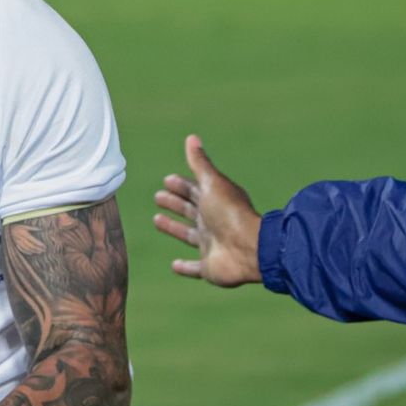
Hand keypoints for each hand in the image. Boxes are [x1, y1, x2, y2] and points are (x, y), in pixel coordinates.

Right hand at [153, 134, 262, 286]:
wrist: (249, 248)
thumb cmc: (231, 213)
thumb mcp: (212, 183)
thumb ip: (200, 163)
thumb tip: (192, 138)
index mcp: (214, 202)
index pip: (195, 190)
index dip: (181, 185)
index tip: (167, 180)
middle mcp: (213, 222)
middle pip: (190, 210)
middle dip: (175, 203)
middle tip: (158, 196)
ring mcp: (212, 245)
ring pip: (188, 235)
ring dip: (173, 228)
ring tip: (156, 220)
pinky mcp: (210, 267)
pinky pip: (195, 268)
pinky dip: (185, 267)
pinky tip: (174, 265)